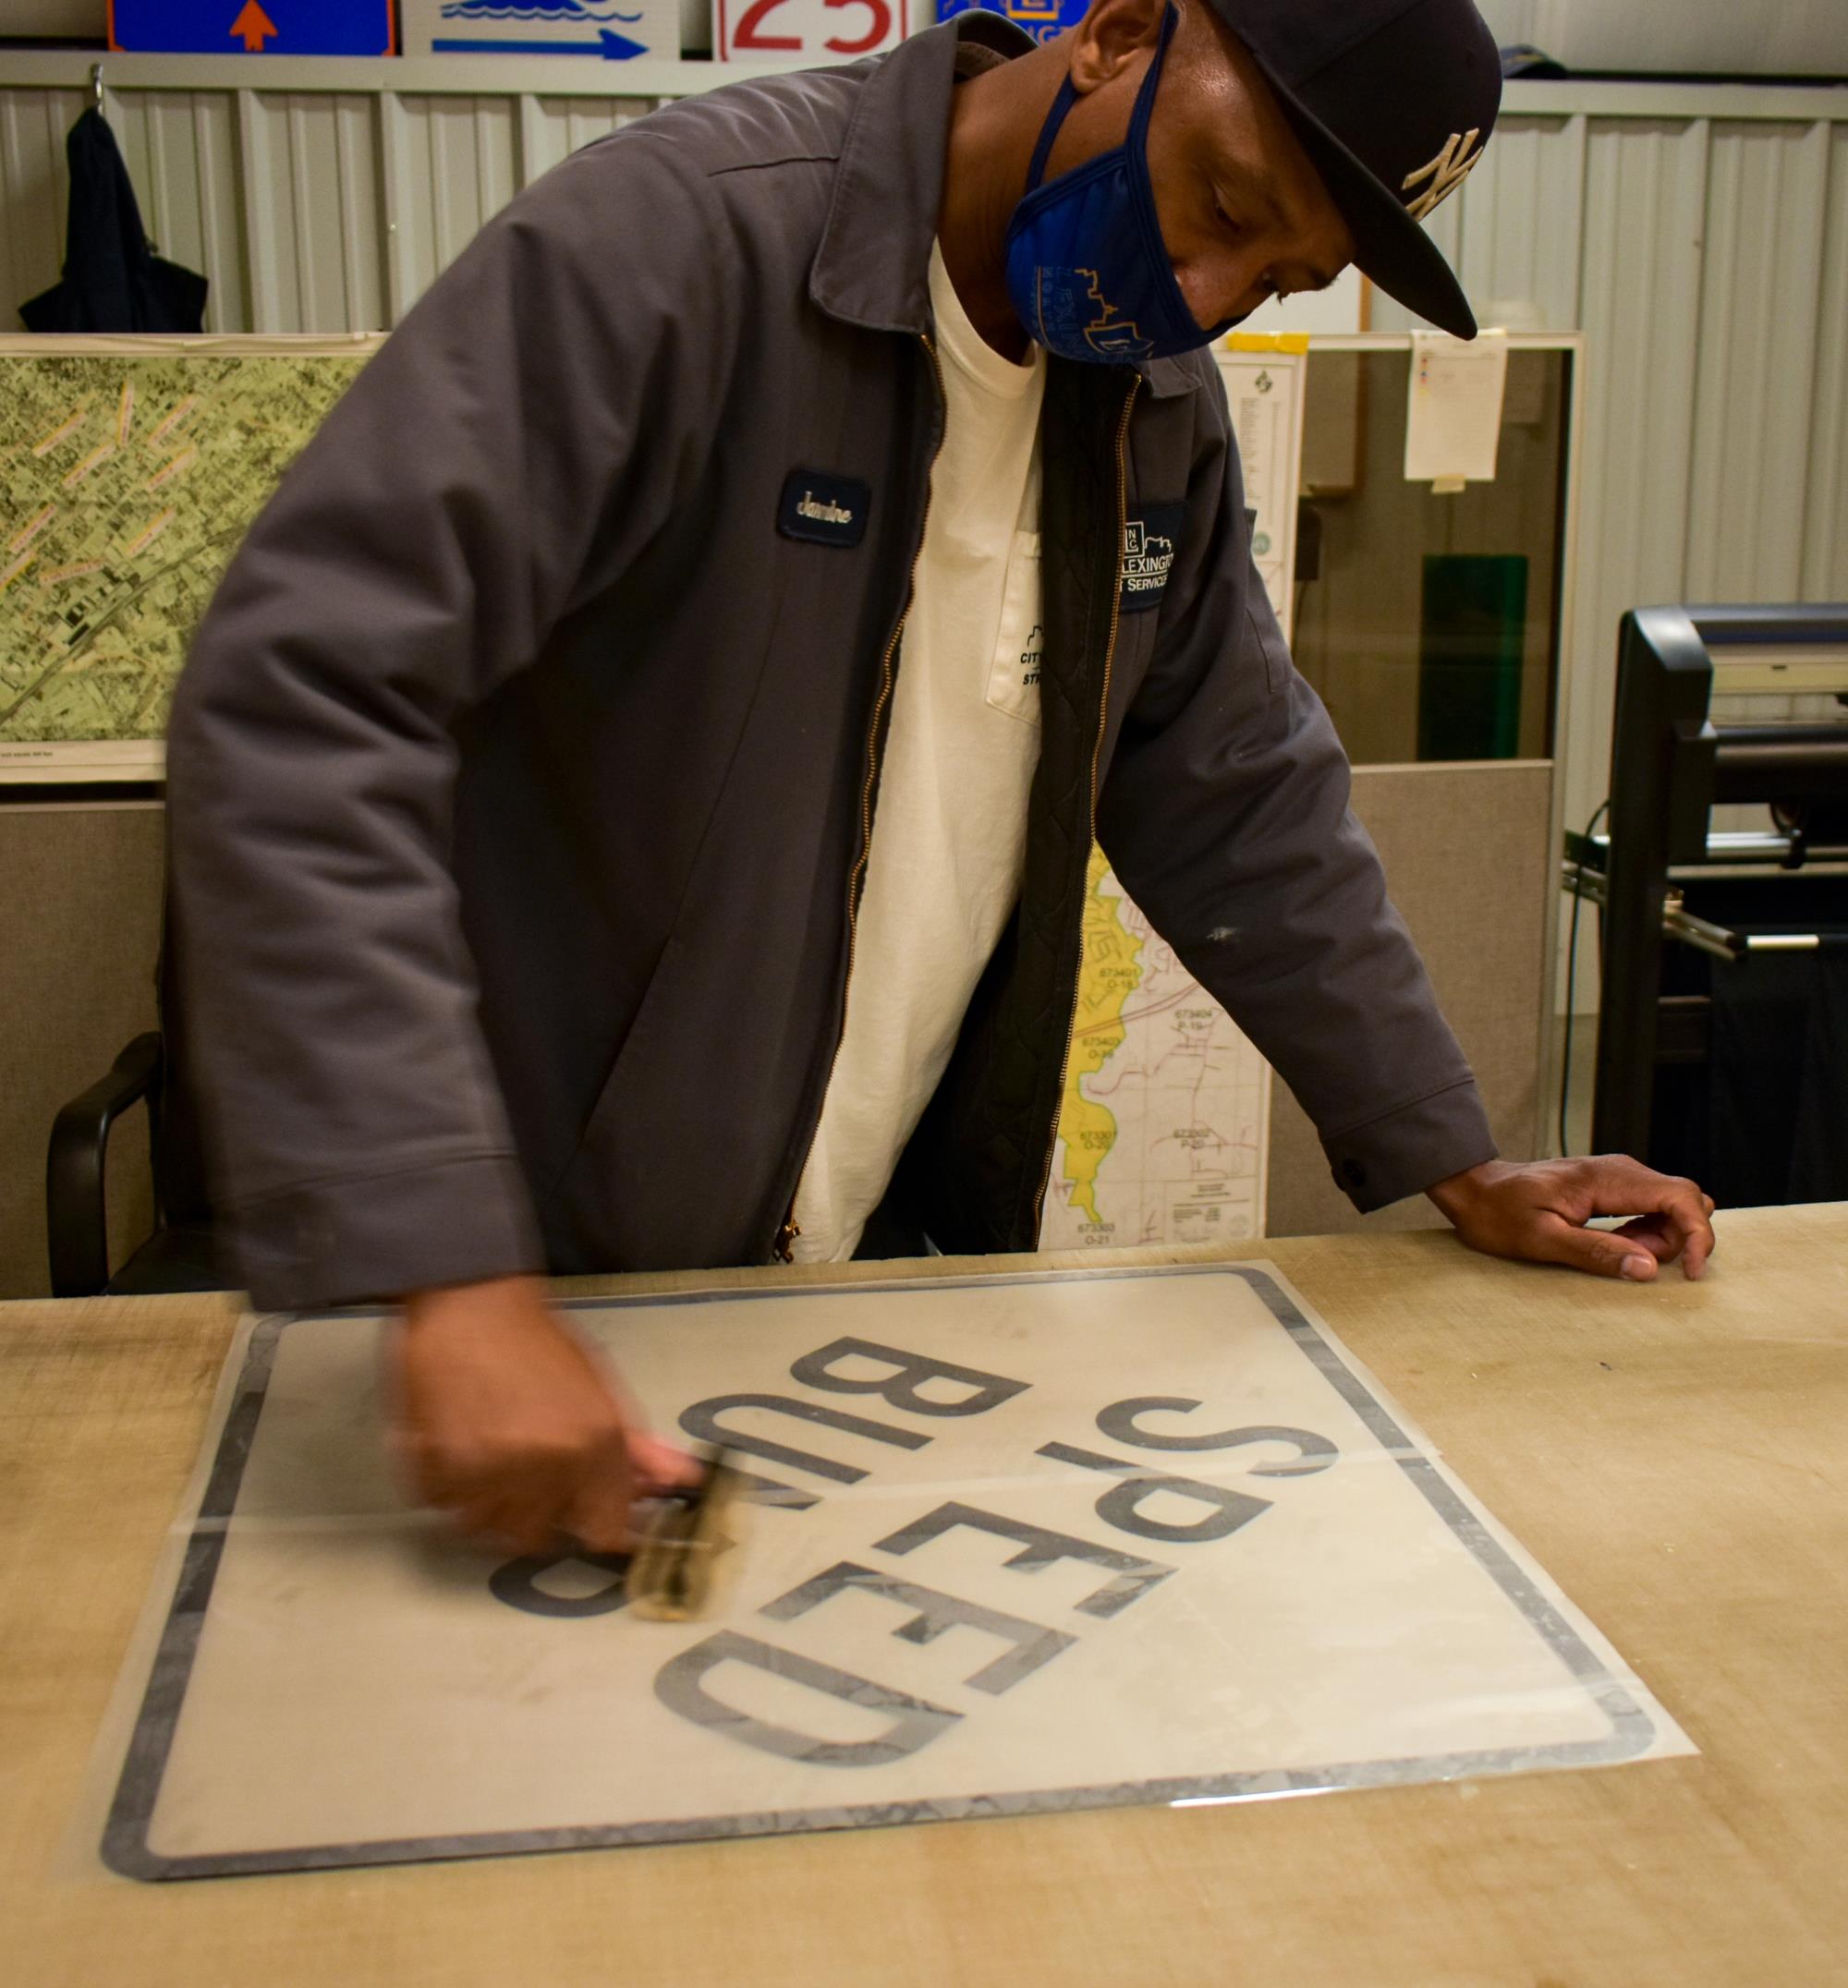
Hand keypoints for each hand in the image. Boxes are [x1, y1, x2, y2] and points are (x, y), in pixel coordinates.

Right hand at [392, 1275, 700, 1553]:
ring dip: (492, 1501)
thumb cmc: (539, 1343)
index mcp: (594, 1446)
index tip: (595, 1519)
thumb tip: (679, 1482)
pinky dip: (451, 1484)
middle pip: (542, 1537)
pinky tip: (462, 1443)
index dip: (603, 1530)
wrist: (472, 1302)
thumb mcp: (600, 1391)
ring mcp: (485, 1472)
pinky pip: (445, 1505)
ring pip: (489, 1527)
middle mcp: (544, 1467)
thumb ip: (637, 1448)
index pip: (607, 1532)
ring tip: (494, 1451)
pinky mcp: (435, 1467)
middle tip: (534, 1471)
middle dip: (542, 1512)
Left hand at [1426, 1155, 1715, 1282]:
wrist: (1476, 1189)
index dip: (1699, 1235)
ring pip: (1672, 1205)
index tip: (1692, 1273)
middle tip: (1633, 1262)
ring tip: (1616, 1251)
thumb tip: (1650, 1269)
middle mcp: (1620, 1169)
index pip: (1681, 1196)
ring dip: (1661, 1238)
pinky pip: (1652, 1207)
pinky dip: (1647, 1232)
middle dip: (1677, 1240)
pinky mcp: (1614, 1186)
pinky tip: (1616, 1243)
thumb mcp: (1540, 1240)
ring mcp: (1619, 1175)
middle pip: (1684, 1200)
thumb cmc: (1500, 1214)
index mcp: (1607, 1178)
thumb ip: (1596, 1252)